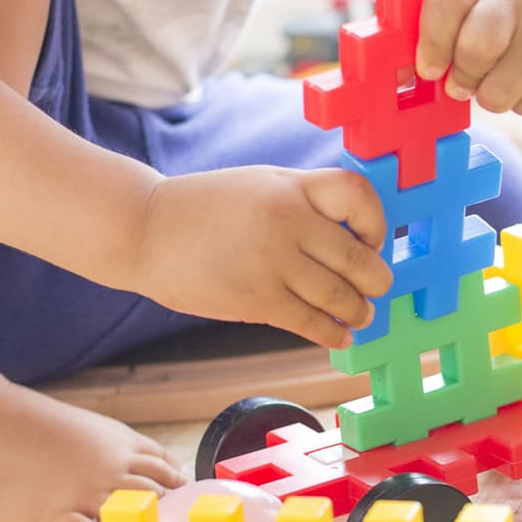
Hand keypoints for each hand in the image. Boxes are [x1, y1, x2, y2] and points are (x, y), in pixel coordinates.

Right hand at [132, 165, 390, 349]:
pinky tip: (338, 336)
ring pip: (340, 296)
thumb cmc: (207, 208)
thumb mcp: (260, 185)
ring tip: (360, 316)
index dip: (375, 222)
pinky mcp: (257, 299)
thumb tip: (353, 238)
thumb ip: (304, 202)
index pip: (358, 195)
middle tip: (376, 290)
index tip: (370, 240)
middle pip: (358, 257)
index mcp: (291, 186)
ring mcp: (273, 261)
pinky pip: (311, 322)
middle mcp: (288, 220)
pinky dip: (332, 333)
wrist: (145, 229)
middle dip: (375, 281)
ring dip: (358, 312)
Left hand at [414, 0, 521, 115]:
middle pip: (478, 49)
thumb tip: (397, 79)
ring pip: (501, 91)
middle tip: (459, 82)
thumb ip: (421, 30)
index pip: (448, 1)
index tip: (427, 70)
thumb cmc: (480, 10)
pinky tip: (519, 79)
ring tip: (491, 77)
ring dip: (487, 97)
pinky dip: (518, 104)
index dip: (433, 43)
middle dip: (460, 77)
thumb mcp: (453, 2)